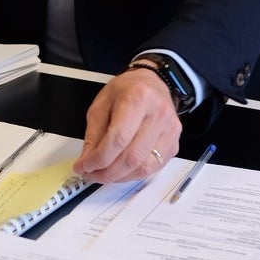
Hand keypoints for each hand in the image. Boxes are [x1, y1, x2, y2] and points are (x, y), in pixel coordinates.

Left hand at [73, 67, 181, 182]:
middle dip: (108, 172)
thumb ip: (93, 134)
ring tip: (104, 174)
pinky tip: (121, 171)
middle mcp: (158, 114)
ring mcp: (170, 130)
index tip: (85, 166)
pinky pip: (153, 168)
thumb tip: (87, 162)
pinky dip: (134, 174)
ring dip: (120, 177)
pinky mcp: (174, 143)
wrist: (152, 82)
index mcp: (138, 98)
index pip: (118, 138)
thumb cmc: (127, 90)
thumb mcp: (102, 104)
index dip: (100, 158)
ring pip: (144, 167)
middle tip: (92, 174)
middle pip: (132, 156)